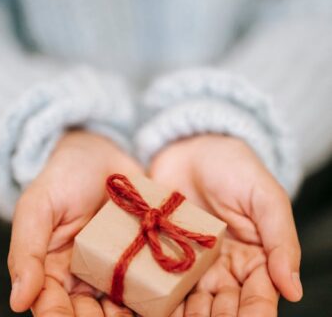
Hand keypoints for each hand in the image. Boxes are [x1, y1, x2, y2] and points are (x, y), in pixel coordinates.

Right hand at [8, 130, 140, 315]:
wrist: (100, 153)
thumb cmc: (63, 178)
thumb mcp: (37, 209)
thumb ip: (26, 251)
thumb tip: (18, 300)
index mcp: (54, 270)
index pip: (54, 307)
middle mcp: (85, 275)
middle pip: (91, 313)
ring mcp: (116, 267)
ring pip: (121, 305)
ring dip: (130, 315)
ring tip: (145, 313)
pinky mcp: (142, 254)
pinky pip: (148, 280)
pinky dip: (156, 294)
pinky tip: (165, 300)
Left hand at [150, 134, 301, 315]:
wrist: (191, 149)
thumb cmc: (234, 169)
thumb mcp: (265, 199)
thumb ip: (281, 241)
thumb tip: (293, 289)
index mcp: (255, 258)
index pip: (258, 297)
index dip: (253, 314)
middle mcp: (224, 266)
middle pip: (223, 306)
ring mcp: (193, 261)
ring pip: (194, 301)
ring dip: (188, 315)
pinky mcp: (166, 251)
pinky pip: (165, 281)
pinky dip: (162, 298)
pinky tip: (154, 307)